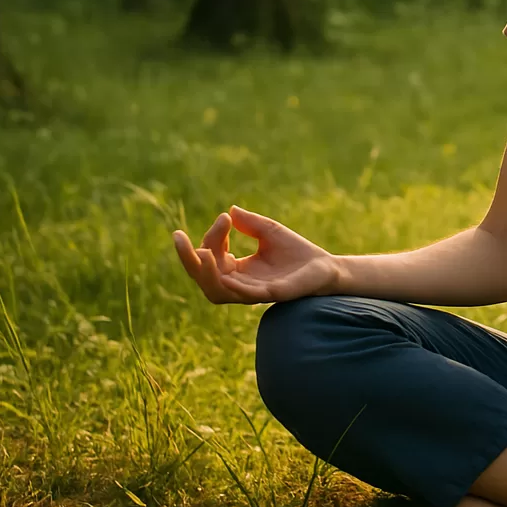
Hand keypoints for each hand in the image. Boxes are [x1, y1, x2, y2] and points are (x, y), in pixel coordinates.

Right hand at [172, 205, 340, 304]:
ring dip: (204, 273)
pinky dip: (232, 286)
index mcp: (237, 270)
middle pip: (203, 277)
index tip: (225, 217)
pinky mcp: (271, 294)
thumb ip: (251, 223)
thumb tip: (230, 210)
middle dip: (188, 258)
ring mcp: (253, 291)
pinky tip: (225, 273)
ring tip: (201, 253)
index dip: (211, 237)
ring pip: (216, 291)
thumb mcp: (270, 231)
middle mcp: (240, 284)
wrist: (327, 267)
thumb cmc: (297, 252)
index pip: (210, 257)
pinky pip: (245, 295)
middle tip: (178, 237)